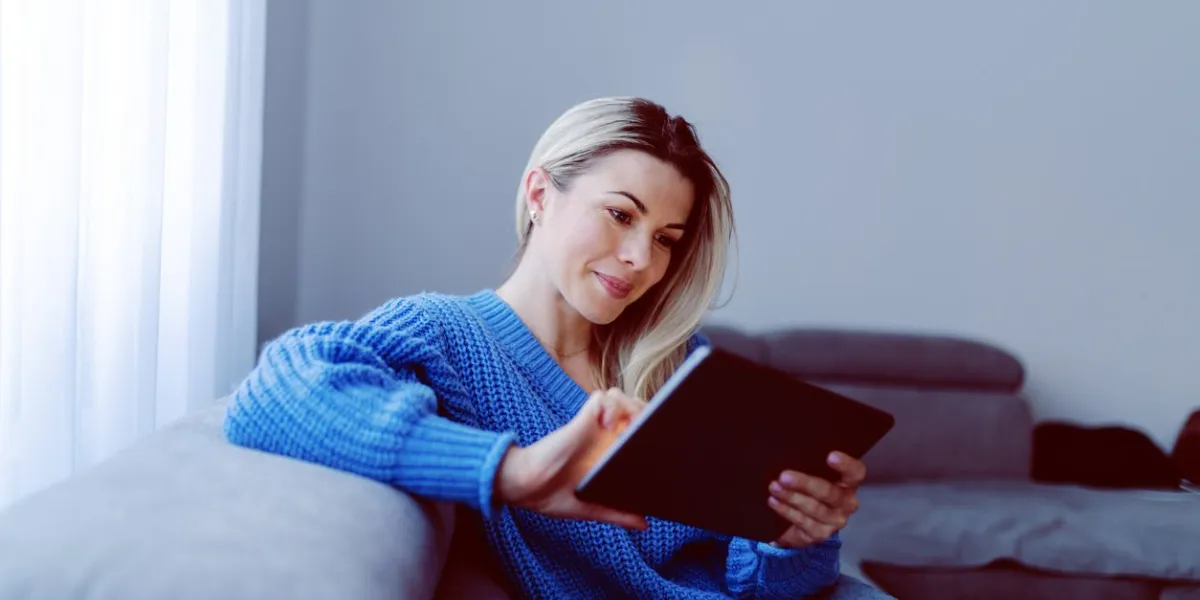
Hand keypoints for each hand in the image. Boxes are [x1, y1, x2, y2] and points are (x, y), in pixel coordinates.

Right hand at [494, 387, 648, 529]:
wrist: (523, 487)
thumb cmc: (551, 495)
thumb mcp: (590, 508)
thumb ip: (617, 513)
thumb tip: (644, 524)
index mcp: (608, 454)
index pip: (638, 430)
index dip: (653, 428)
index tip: (660, 439)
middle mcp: (603, 436)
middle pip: (635, 408)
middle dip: (646, 414)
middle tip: (647, 431)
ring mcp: (592, 426)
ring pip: (621, 397)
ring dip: (630, 408)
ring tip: (627, 428)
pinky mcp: (581, 420)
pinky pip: (602, 399)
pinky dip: (609, 406)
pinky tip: (607, 424)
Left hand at [767, 451, 865, 548]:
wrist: (801, 521)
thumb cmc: (809, 489)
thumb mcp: (813, 476)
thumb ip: (810, 465)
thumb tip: (787, 450)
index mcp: (848, 483)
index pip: (856, 472)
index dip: (846, 464)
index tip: (830, 456)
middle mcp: (846, 503)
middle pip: (829, 492)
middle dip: (805, 483)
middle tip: (784, 476)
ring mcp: (835, 521)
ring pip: (814, 508)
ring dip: (791, 497)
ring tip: (774, 487)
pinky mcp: (821, 534)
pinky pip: (803, 521)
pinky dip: (786, 510)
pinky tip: (774, 501)